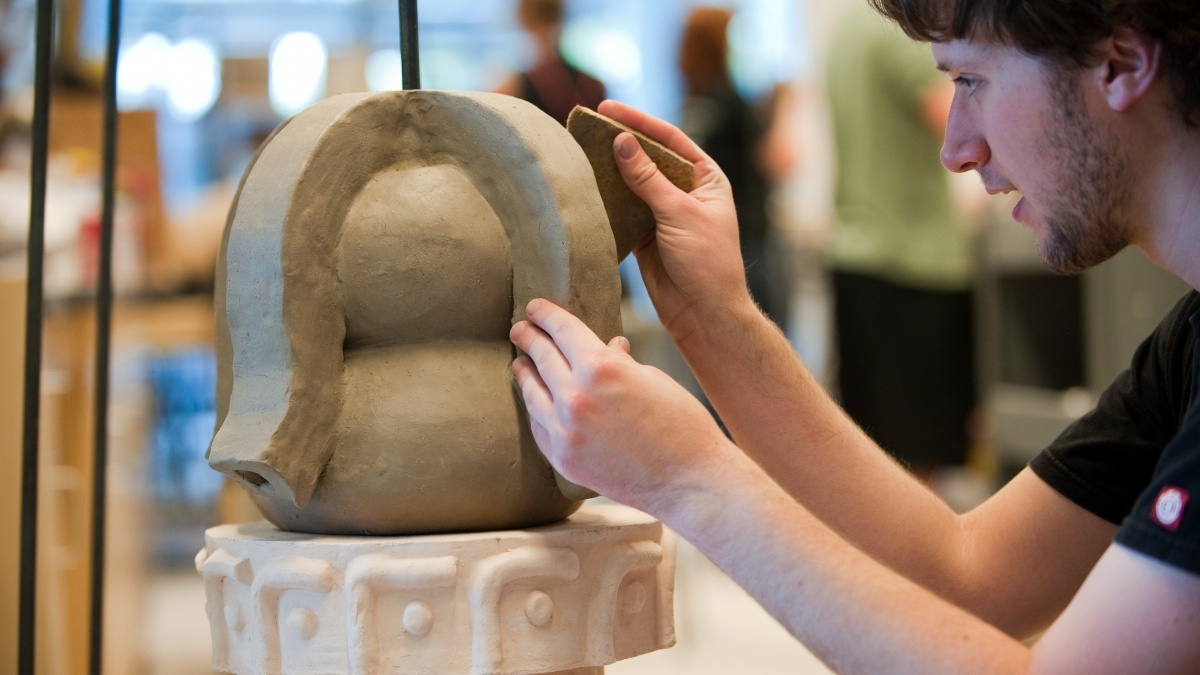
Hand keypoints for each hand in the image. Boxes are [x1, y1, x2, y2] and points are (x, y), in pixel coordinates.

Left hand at [510, 298, 734, 512]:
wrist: (690, 482)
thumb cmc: (682, 425)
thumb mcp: (654, 379)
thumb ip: (621, 362)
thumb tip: (609, 347)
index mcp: (601, 367)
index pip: (562, 330)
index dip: (546, 314)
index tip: (534, 308)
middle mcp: (575, 397)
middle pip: (541, 357)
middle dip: (529, 338)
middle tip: (520, 330)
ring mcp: (565, 431)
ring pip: (532, 393)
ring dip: (524, 373)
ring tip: (520, 363)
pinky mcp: (564, 459)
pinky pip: (540, 426)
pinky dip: (537, 409)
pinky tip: (536, 402)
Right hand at [596, 100, 752, 337]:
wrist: (704, 314)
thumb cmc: (707, 262)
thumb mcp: (679, 213)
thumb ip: (648, 178)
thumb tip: (622, 142)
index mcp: (705, 179)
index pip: (669, 140)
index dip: (639, 122)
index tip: (608, 109)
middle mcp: (685, 192)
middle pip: (647, 157)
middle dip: (619, 142)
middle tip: (587, 126)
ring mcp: (663, 213)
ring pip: (631, 183)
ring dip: (608, 170)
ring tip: (579, 151)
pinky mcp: (645, 235)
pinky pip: (621, 210)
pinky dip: (605, 200)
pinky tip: (585, 187)